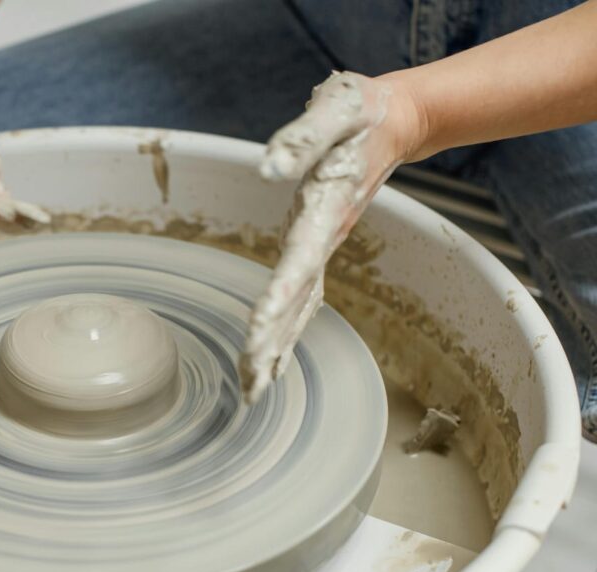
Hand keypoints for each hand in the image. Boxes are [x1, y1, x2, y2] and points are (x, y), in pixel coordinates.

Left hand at [240, 71, 423, 402]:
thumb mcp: (335, 110)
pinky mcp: (319, 244)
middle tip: (251, 387)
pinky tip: (272, 356)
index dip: (279, 297)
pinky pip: (303, 296)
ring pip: (300, 305)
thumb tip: (268, 168)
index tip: (258, 332)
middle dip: (272, 342)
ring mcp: (325, 245)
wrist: (394, 122)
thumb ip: (302, 138)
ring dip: (277, 346)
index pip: (299, 261)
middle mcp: (326, 236)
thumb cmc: (360, 113)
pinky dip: (287, 328)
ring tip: (254, 388)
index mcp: (328, 209)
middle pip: (298, 299)